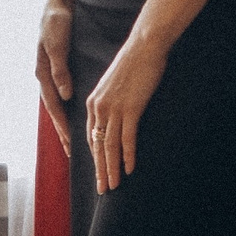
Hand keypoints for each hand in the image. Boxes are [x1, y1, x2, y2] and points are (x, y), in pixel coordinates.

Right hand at [36, 0, 75, 151]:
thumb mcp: (57, 46)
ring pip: (60, 104)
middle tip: (75, 153)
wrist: (54, 5)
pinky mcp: (59, 67)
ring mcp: (51, 73)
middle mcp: (45, 77)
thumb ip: (60, 70)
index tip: (72, 144)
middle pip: (56, 111)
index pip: (55, 108)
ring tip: (76, 141)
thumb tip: (64, 95)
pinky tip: (78, 114)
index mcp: (43, 74)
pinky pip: (65, 93)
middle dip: (65, 132)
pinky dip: (70, 107)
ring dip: (67, 122)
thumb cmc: (55, 23)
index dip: (63, 126)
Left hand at [82, 26, 169, 194]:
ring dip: (111, 168)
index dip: (95, 157)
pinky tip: (129, 168)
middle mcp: (99, 108)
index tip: (99, 171)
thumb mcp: (115, 83)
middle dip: (100, 170)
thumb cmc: (134, 62)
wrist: (144, 46)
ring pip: (109, 146)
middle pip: (97, 146)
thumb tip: (117, 113)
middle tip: (103, 188)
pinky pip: (127, 138)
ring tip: (114, 185)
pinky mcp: (130, 108)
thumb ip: (111, 100)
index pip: (90, 137)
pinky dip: (127, 155)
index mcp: (93, 102)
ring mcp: (114, 109)